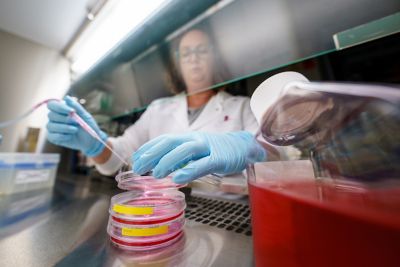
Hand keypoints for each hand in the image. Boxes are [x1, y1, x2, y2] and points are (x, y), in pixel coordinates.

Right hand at [46, 96, 106, 156]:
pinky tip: (70, 136)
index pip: (52, 105)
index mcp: (61, 109)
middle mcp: (54, 118)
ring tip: (75, 130)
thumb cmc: (88, 126)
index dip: (60, 107)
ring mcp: (52, 128)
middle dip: (65, 119)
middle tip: (76, 122)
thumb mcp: (85, 115)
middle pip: (51, 115)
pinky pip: (52, 136)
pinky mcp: (52, 137)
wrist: (91, 141)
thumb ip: (76, 106)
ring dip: (65, 128)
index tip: (72, 111)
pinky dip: (63, 136)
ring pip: (50, 126)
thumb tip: (66, 97)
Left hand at [132, 131, 265, 183]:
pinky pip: (203, 164)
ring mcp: (208, 147)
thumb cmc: (217, 151)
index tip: (135, 158)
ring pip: (185, 150)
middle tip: (139, 168)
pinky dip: (190, 170)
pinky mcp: (220, 158)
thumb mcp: (195, 152)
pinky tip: (178, 178)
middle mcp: (195, 139)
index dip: (148, 148)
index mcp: (188, 137)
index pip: (164, 139)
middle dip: (152, 154)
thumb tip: (160, 168)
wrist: (244, 147)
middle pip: (170, 142)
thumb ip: (180, 159)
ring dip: (168, 161)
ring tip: (156, 174)